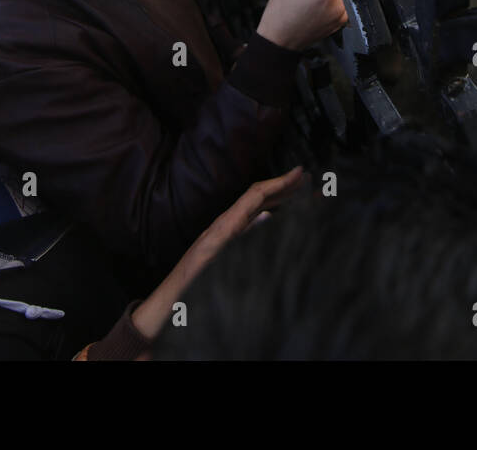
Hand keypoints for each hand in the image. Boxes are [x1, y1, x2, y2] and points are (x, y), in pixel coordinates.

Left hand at [130, 167, 306, 341]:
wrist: (168, 304)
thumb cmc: (189, 286)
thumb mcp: (214, 262)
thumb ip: (238, 239)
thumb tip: (266, 216)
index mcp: (224, 226)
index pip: (256, 195)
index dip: (280, 182)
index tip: (300, 172)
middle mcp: (224, 225)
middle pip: (257, 198)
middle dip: (283, 187)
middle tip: (309, 179)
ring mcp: (224, 235)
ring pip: (255, 210)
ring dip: (278, 200)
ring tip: (300, 195)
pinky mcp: (224, 246)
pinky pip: (250, 223)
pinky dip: (268, 215)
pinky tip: (277, 219)